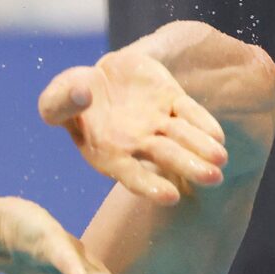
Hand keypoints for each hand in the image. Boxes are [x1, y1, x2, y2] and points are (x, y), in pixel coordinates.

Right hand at [39, 46, 228, 206]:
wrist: (97, 76)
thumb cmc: (71, 96)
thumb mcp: (54, 100)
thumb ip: (60, 103)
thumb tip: (83, 95)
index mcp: (108, 153)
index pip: (131, 174)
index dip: (150, 185)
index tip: (171, 197)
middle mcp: (137, 143)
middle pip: (165, 157)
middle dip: (189, 167)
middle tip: (213, 178)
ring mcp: (157, 123)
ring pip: (183, 138)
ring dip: (202, 149)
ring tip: (220, 160)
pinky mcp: (170, 99)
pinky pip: (190, 112)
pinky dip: (204, 123)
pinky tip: (217, 136)